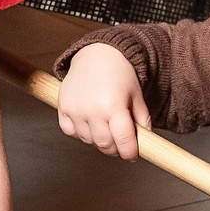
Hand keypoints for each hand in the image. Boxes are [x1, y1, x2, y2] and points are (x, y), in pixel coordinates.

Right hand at [58, 42, 152, 158]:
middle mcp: (92, 110)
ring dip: (98, 140)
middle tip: (121, 143)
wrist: (98, 54)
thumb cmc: (121, 74)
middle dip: (115, 148)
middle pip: (104, 145)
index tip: (132, 156)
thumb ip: (142, 120)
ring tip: (106, 126)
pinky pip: (70, 132)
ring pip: (88, 140)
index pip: (123, 141)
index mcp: (114, 106)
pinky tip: (90, 122)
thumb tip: (147, 143)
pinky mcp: (62, 108)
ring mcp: (75, 110)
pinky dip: (81, 132)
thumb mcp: (137, 95)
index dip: (129, 153)